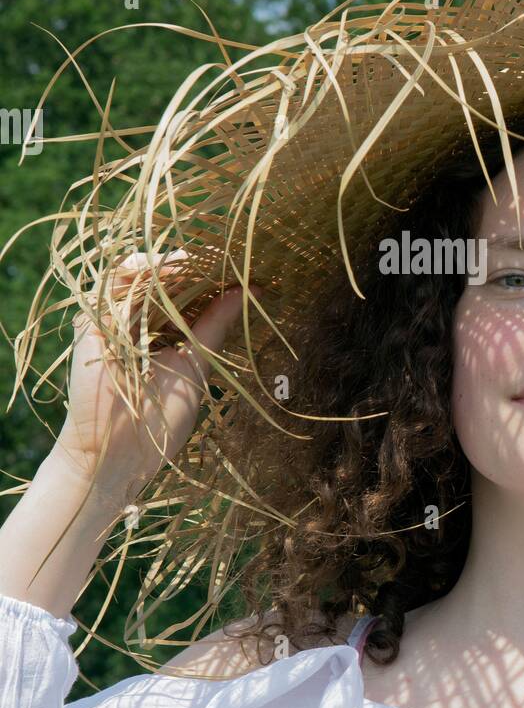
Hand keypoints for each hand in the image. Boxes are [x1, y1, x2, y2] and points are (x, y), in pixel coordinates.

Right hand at [52, 250, 253, 501]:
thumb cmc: (161, 420)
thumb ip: (215, 326)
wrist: (118, 455)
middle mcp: (137, 323)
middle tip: (223, 252)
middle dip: (192, 263)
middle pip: (162, 278)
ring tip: (195, 258)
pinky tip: (166, 266)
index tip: (243, 263)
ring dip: (166, 261)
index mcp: (163, 334)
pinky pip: (111, 285)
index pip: (186, 293)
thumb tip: (249, 290)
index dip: (210, 276)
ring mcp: (113, 321)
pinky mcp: (91, 323)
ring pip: (137, 274)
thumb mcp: (197, 366)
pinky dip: (138, 270)